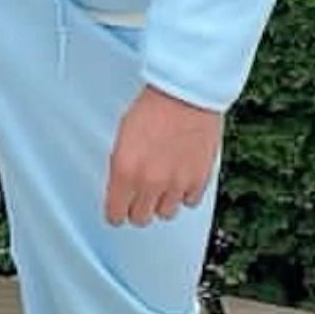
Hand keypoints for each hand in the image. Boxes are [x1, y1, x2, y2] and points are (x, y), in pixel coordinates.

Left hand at [105, 84, 222, 226]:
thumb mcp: (122, 137)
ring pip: (165, 214)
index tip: (119, 209)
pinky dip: (185, 193)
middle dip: (138, 208)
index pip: (115, 215)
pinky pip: (189, 202)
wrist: (186, 94)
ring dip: (162, 201)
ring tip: (163, 183)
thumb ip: (121, 167)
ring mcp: (176, 184)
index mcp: (125, 171)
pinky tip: (181, 177)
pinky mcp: (199, 180)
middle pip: (140, 219)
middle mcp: (150, 182)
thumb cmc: (153, 107)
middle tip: (140, 195)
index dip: (116, 212)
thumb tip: (121, 188)